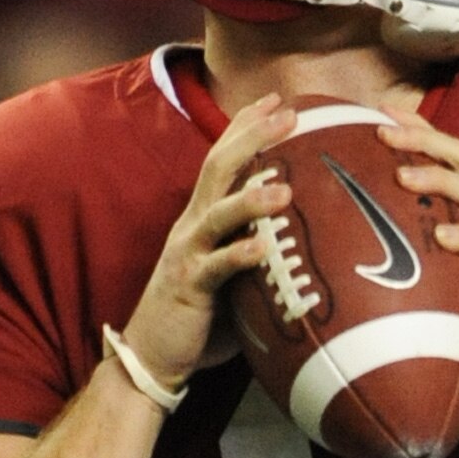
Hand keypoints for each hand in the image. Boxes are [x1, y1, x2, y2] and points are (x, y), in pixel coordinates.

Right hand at [122, 94, 295, 396]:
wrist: (152, 356)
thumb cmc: (199, 316)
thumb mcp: (232, 274)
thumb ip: (258, 250)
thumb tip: (306, 239)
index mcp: (202, 218)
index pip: (223, 159)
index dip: (246, 126)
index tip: (277, 101)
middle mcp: (192, 226)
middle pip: (219, 168)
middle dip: (253, 137)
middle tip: (288, 114)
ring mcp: (188, 254)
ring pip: (218, 213)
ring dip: (251, 198)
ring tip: (286, 187)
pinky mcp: (189, 287)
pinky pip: (217, 267)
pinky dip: (241, 255)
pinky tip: (264, 248)